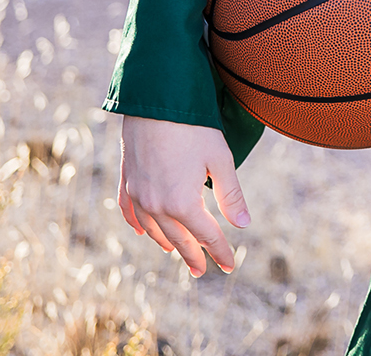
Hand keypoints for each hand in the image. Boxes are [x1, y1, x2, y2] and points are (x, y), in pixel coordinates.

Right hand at [116, 115, 248, 275]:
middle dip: (193, 256)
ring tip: (177, 253)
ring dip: (166, 243)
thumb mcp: (220, 159)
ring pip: (153, 229)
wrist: (155, 99)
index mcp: (182, 203)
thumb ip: (231, 195)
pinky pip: (129, 211)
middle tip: (201, 270)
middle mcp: (156, 205)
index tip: (229, 266)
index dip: (220, 252)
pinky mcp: (126, 179)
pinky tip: (143, 232)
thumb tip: (243, 224)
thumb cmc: (194, 126)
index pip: (206, 236)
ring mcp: (137, 194)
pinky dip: (138, 225)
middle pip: (178, 239)